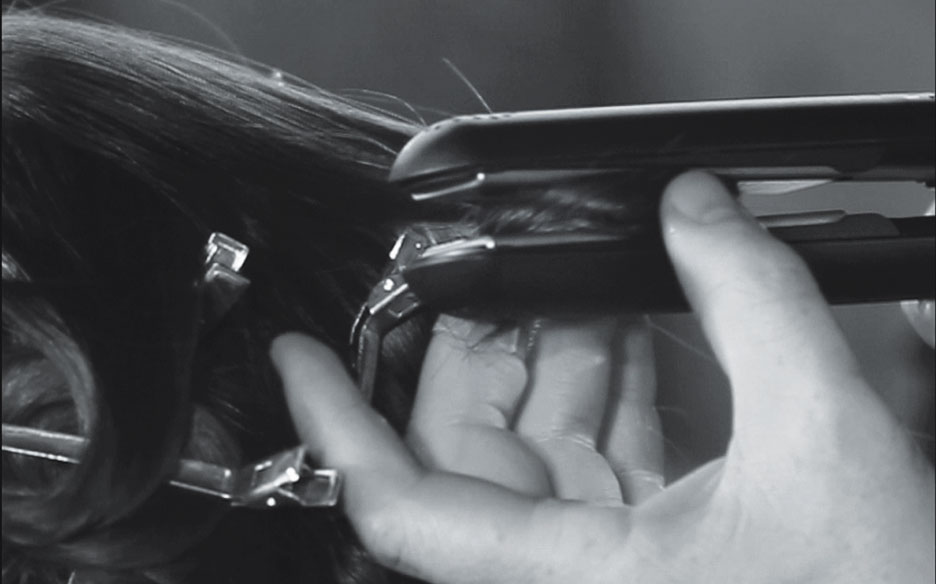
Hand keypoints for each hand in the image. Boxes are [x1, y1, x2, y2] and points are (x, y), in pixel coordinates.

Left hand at [272, 171, 934, 582]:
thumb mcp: (825, 440)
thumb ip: (756, 304)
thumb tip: (701, 211)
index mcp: (570, 578)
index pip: (403, 506)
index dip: (337, 426)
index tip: (300, 359)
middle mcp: (565, 580)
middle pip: (469, 451)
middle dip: (483, 349)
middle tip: (499, 276)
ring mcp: (599, 567)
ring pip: (532, 453)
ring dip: (550, 361)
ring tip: (572, 289)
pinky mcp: (640, 554)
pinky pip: (588, 467)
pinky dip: (598, 398)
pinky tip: (619, 337)